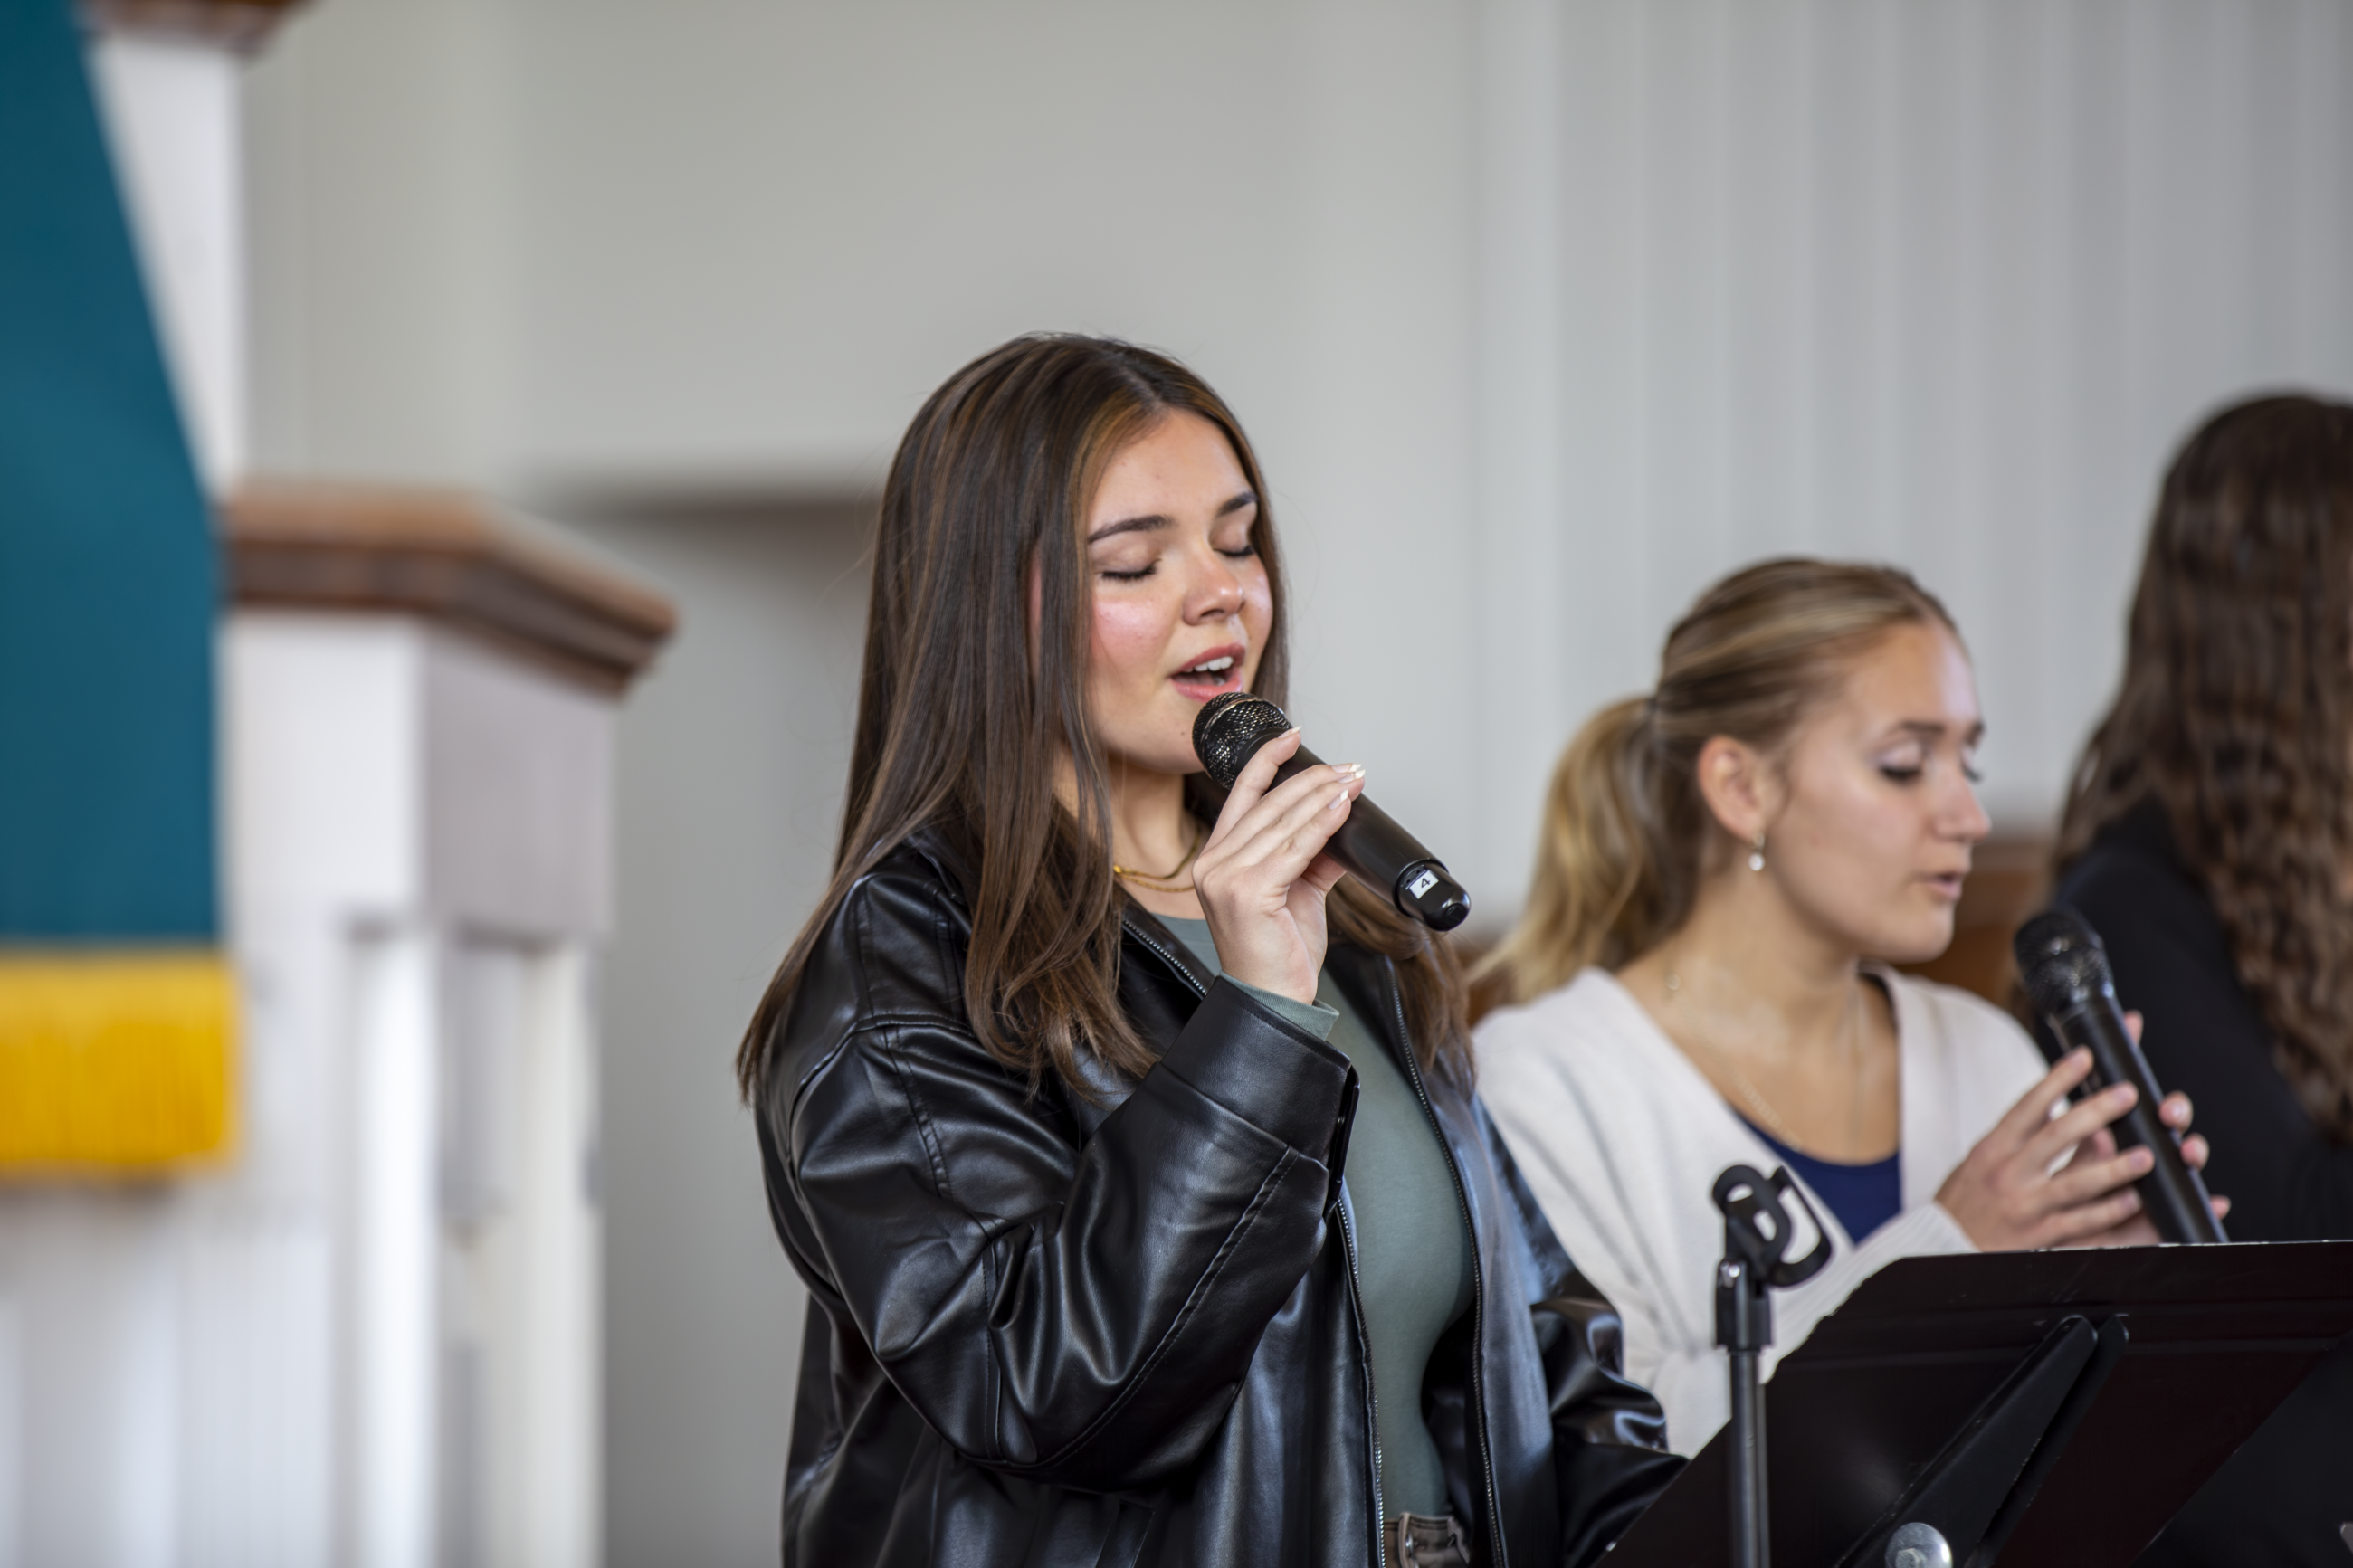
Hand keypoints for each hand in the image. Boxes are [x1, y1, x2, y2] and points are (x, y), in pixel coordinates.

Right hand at [1192, 729, 1363, 1005]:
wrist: (1274, 1001)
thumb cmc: (1279, 954)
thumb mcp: (1297, 893)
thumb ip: (1311, 854)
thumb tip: (1340, 819)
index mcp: (1216, 860)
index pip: (1240, 795)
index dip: (1266, 760)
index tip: (1291, 737)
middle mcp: (1213, 865)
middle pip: (1267, 804)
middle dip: (1313, 780)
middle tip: (1349, 768)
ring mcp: (1225, 878)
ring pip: (1282, 822)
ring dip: (1323, 796)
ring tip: (1353, 781)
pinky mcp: (1248, 893)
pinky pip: (1294, 848)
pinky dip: (1322, 824)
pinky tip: (1342, 809)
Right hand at [1937, 1014, 2227, 1250]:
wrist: (1942, 1245)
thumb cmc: (1965, 1198)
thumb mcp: (1981, 1157)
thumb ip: (2018, 1134)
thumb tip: (2054, 1100)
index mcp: (1993, 1148)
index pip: (2028, 1105)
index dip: (2058, 1079)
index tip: (2085, 1056)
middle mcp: (2008, 1173)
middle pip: (2057, 1135)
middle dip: (2096, 1111)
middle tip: (2128, 1093)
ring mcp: (2025, 1205)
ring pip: (2076, 1183)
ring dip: (2115, 1168)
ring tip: (2146, 1154)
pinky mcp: (2039, 1237)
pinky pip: (2080, 1222)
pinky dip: (2108, 1211)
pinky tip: (2132, 1199)